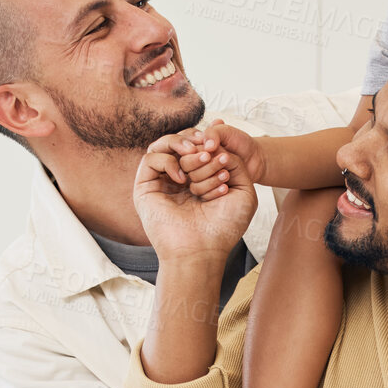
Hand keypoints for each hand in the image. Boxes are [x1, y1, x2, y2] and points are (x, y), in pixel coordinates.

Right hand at [134, 128, 256, 263]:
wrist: (202, 249)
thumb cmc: (224, 227)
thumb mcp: (242, 191)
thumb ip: (236, 163)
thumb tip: (217, 145)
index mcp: (199, 178)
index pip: (199, 146)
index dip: (209, 138)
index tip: (222, 139)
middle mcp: (179, 179)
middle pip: (182, 142)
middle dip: (200, 142)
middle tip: (212, 150)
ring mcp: (161, 182)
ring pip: (165, 145)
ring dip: (184, 145)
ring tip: (201, 155)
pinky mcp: (145, 188)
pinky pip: (151, 158)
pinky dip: (168, 161)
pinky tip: (182, 178)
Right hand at [173, 120, 268, 189]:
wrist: (254, 160)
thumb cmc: (240, 143)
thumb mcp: (227, 132)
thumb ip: (213, 133)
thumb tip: (207, 147)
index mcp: (193, 142)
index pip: (180, 145)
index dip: (192, 148)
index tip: (209, 151)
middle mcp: (192, 159)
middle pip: (184, 163)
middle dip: (202, 162)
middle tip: (222, 160)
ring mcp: (196, 174)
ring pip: (192, 178)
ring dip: (210, 175)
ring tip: (227, 174)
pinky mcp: (203, 188)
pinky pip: (199, 191)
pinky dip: (213, 189)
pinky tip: (226, 187)